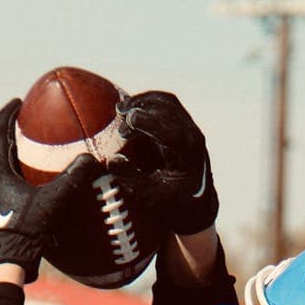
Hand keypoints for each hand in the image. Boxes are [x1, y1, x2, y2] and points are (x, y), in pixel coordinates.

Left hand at [0, 99, 98, 281]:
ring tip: (25, 150)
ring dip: (8, 154)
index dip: (7, 115)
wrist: (2, 263)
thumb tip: (92, 159)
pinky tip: (27, 184)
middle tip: (21, 123)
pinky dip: (12, 175)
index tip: (17, 102)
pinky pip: (2, 184)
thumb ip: (70, 181)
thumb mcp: (50, 204)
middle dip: (6, 132)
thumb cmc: (22, 233)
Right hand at [109, 91, 218, 234]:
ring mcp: (190, 127)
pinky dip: (148, 102)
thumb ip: (132, 178)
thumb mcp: (151, 196)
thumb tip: (111, 160)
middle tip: (119, 117)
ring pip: (167, 102)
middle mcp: (193, 137)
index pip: (171, 131)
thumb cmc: (172, 201)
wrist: (194, 202)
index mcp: (190, 155)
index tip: (127, 121)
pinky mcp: (184, 123)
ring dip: (143, 101)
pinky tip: (130, 108)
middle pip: (168, 111)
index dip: (148, 122)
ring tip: (121, 109)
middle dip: (142, 109)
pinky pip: (167, 104)